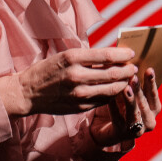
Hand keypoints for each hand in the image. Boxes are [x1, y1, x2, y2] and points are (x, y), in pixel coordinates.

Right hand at [0, 47, 136, 116]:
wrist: (28, 92)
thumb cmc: (47, 70)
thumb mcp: (64, 56)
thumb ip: (87, 57)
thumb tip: (112, 56)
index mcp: (72, 58)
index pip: (106, 55)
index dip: (122, 54)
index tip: (131, 53)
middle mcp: (76, 76)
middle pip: (113, 73)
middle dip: (127, 70)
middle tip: (133, 68)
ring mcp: (79, 94)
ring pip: (112, 89)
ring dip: (124, 83)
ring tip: (128, 79)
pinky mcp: (80, 107)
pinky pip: (104, 100)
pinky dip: (112, 94)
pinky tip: (115, 89)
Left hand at [88, 67, 161, 146]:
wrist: (108, 128)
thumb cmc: (121, 105)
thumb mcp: (129, 92)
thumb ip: (131, 80)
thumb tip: (126, 59)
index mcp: (153, 109)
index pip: (154, 95)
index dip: (152, 83)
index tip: (149, 69)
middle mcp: (149, 120)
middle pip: (145, 104)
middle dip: (139, 90)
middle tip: (133, 77)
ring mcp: (137, 130)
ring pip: (134, 114)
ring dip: (130, 101)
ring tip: (125, 89)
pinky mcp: (121, 134)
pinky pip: (118, 119)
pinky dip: (114, 108)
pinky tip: (109, 99)